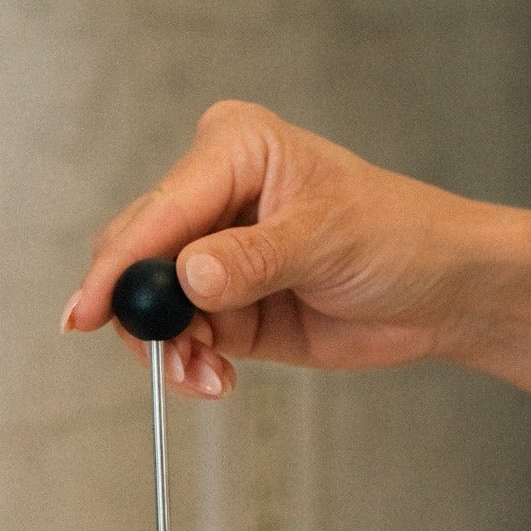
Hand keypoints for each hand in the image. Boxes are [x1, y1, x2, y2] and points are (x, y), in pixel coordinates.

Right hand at [64, 99, 493, 398]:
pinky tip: (218, 379)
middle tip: (169, 359)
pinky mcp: (223, 306)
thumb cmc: (400, 236)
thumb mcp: (328, 239)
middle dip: (144, 316)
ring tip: (209, 376)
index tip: (89, 312)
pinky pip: (180, 339)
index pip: (156, 211)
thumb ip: (253, 260)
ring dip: (170, 350)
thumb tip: (189, 277)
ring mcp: (212, 255)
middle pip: (135, 257)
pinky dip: (189, 365)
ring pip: (150, 308)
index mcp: (232, 150)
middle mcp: (212, 197)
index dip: (118, 265)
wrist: (441, 290)